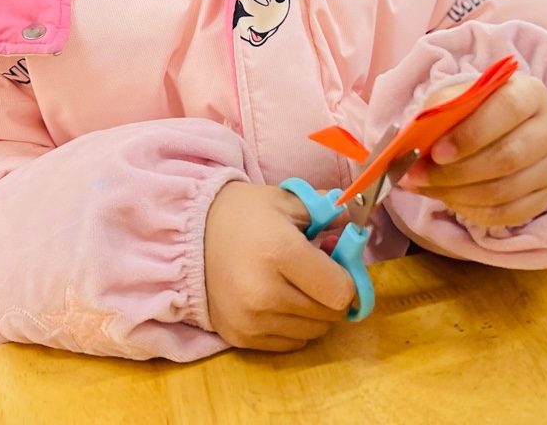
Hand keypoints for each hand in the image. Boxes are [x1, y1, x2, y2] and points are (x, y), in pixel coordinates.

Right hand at [203, 181, 356, 351]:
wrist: (190, 235)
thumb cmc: (245, 214)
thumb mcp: (289, 203)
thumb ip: (329, 216)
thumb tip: (356, 230)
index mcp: (281, 253)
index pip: (341, 291)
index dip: (349, 280)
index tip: (340, 268)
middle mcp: (265, 293)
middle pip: (330, 314)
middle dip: (333, 295)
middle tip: (318, 274)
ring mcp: (250, 320)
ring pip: (313, 332)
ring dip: (314, 313)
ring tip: (297, 287)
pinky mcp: (240, 337)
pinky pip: (289, 343)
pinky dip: (294, 326)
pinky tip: (280, 302)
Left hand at [401, 74, 546, 227]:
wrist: (498, 128)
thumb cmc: (475, 110)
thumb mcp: (457, 97)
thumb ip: (438, 110)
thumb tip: (413, 138)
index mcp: (531, 92)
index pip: (508, 109)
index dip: (471, 134)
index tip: (436, 152)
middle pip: (508, 157)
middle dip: (456, 172)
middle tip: (419, 176)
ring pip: (506, 190)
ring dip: (457, 194)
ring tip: (426, 187)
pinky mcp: (546, 195)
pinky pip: (509, 213)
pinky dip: (473, 210)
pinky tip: (449, 199)